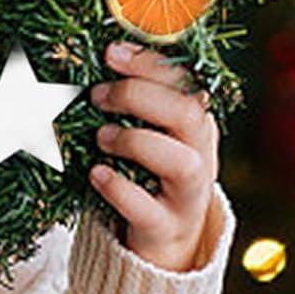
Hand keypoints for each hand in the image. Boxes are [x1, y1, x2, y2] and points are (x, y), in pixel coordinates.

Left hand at [88, 38, 220, 273]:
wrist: (164, 241)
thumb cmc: (146, 171)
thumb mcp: (145, 132)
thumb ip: (131, 100)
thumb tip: (94, 55)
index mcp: (195, 123)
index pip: (185, 81)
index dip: (148, 63)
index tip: (110, 53)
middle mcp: (200, 154)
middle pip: (189, 113)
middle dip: (139, 96)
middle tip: (98, 97)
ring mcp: (188, 195)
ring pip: (182, 162)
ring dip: (135, 141)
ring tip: (101, 137)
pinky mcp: (167, 228)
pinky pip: (150, 210)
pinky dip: (119, 188)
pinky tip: (96, 174)